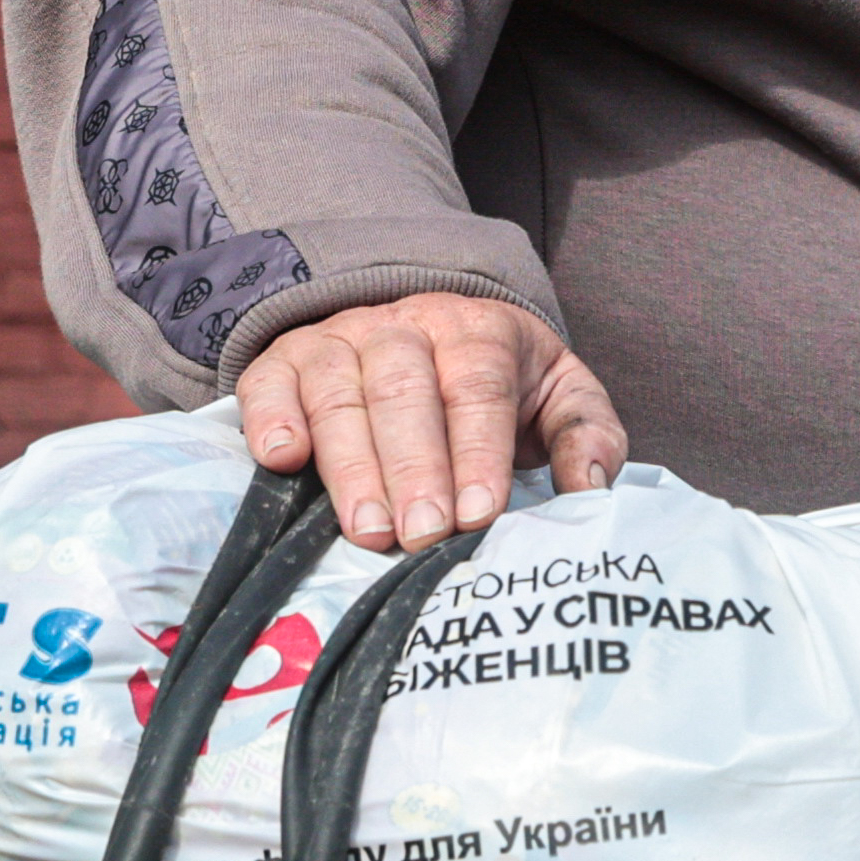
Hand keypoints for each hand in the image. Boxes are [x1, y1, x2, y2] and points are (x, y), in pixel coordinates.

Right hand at [235, 291, 625, 550]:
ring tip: (369, 529)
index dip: (478, 451)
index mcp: (477, 331)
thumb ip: (586, 435)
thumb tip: (591, 488)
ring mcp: (339, 340)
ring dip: (352, 465)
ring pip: (339, 394)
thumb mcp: (558, 394)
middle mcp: (404, 327)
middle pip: (405, 391)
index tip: (479, 514)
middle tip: (423, 534)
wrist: (429, 330)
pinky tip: (283, 461)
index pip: (477, 386)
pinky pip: (268, 382)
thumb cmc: (500, 383)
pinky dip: (271, 419)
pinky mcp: (285, 360)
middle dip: (415, 468)